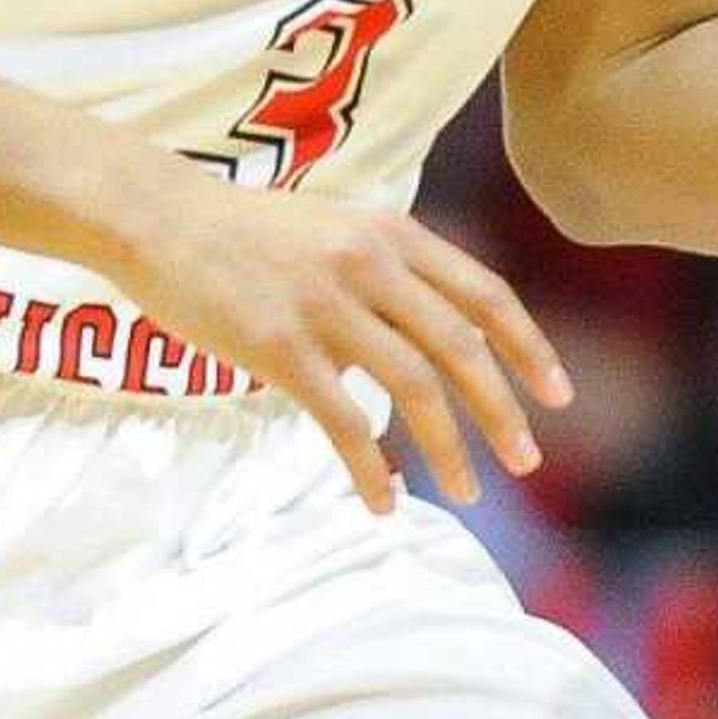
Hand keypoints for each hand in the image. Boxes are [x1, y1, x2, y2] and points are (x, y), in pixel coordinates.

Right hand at [99, 171, 572, 516]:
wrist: (159, 219)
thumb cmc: (246, 231)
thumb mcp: (336, 227)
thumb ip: (390, 269)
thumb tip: (446, 332)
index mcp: (389, 232)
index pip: (485, 294)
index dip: (529, 348)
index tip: (558, 397)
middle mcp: (368, 263)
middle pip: (461, 347)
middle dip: (502, 411)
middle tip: (527, 463)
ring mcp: (324, 305)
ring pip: (413, 388)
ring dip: (450, 448)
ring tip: (467, 492)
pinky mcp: (279, 346)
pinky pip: (343, 420)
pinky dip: (370, 468)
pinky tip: (383, 500)